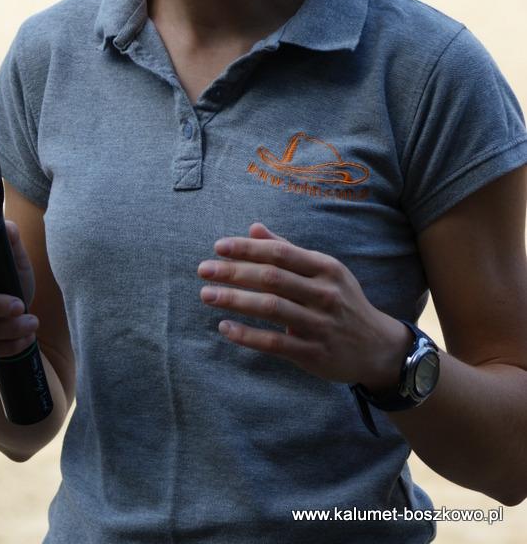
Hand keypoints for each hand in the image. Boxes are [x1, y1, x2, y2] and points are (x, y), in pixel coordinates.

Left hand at [197, 222, 409, 390]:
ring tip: (206, 295)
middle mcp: (324, 293)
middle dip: (234, 272)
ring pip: (270, 308)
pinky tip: (225, 328)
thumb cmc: (342, 300)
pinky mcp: (314, 353)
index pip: (280, 253)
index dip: (247, 248)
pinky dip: (247, 335)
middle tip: (203, 270)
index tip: (218, 247)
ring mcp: (320, 324)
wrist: (377, 347)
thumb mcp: (323, 271)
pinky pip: (275, 343)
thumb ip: (287, 249)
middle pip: (272, 278)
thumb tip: (253, 228)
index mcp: (325, 268)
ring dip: (235, 300)